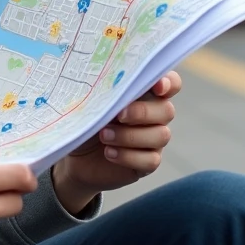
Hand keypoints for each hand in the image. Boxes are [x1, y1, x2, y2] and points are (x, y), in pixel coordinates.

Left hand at [52, 71, 181, 213]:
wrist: (74, 153)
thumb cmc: (84, 119)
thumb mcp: (91, 101)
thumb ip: (105, 89)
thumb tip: (110, 80)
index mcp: (144, 93)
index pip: (170, 83)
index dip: (169, 82)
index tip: (157, 87)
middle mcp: (153, 115)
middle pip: (167, 110)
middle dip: (143, 112)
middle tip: (118, 115)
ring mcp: (152, 140)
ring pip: (161, 136)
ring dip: (130, 136)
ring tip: (104, 136)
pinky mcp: (147, 163)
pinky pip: (151, 160)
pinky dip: (129, 156)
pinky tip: (109, 152)